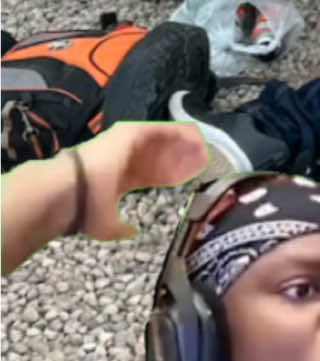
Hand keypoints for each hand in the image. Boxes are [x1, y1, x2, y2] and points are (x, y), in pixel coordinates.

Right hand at [74, 120, 208, 240]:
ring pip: (164, 140)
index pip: (154, 174)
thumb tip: (133, 231)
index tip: (193, 178)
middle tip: (206, 162)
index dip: (174, 175)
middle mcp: (126, 158)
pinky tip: (197, 139)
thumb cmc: (87, 209)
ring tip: (206, 149)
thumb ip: (122, 227)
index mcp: (122, 178)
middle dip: (184, 158)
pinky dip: (180, 133)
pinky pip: (162, 129)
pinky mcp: (131, 131)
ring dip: (185, 144)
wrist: (70, 191)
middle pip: (162, 155)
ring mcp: (128, 143)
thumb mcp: (107, 224)